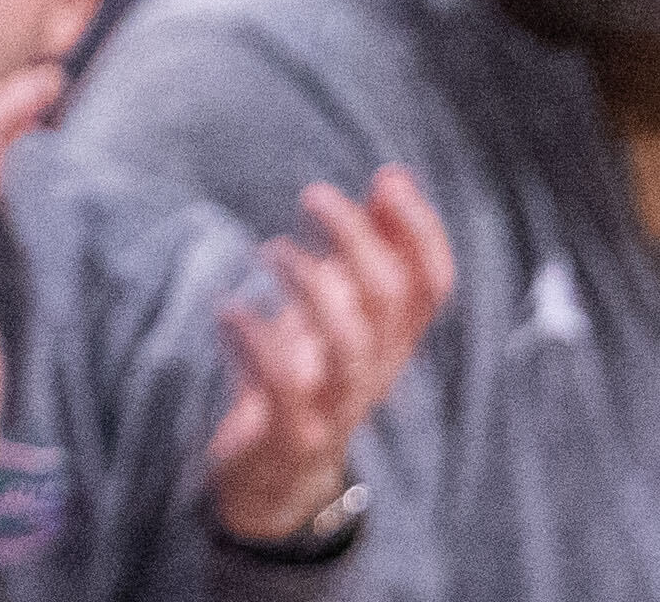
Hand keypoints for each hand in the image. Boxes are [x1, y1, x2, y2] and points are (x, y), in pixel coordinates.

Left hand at [205, 167, 451, 545]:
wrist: (271, 481)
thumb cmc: (301, 377)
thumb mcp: (335, 312)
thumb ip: (364, 255)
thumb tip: (395, 179)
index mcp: (388, 341)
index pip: (432, 287)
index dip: (422, 233)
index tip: (389, 178)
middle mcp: (372, 372)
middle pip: (388, 303)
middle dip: (359, 241)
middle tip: (314, 194)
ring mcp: (335, 407)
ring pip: (351, 346)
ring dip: (314, 287)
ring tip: (272, 249)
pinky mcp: (289, 436)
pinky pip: (286, 389)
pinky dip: (257, 343)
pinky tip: (226, 310)